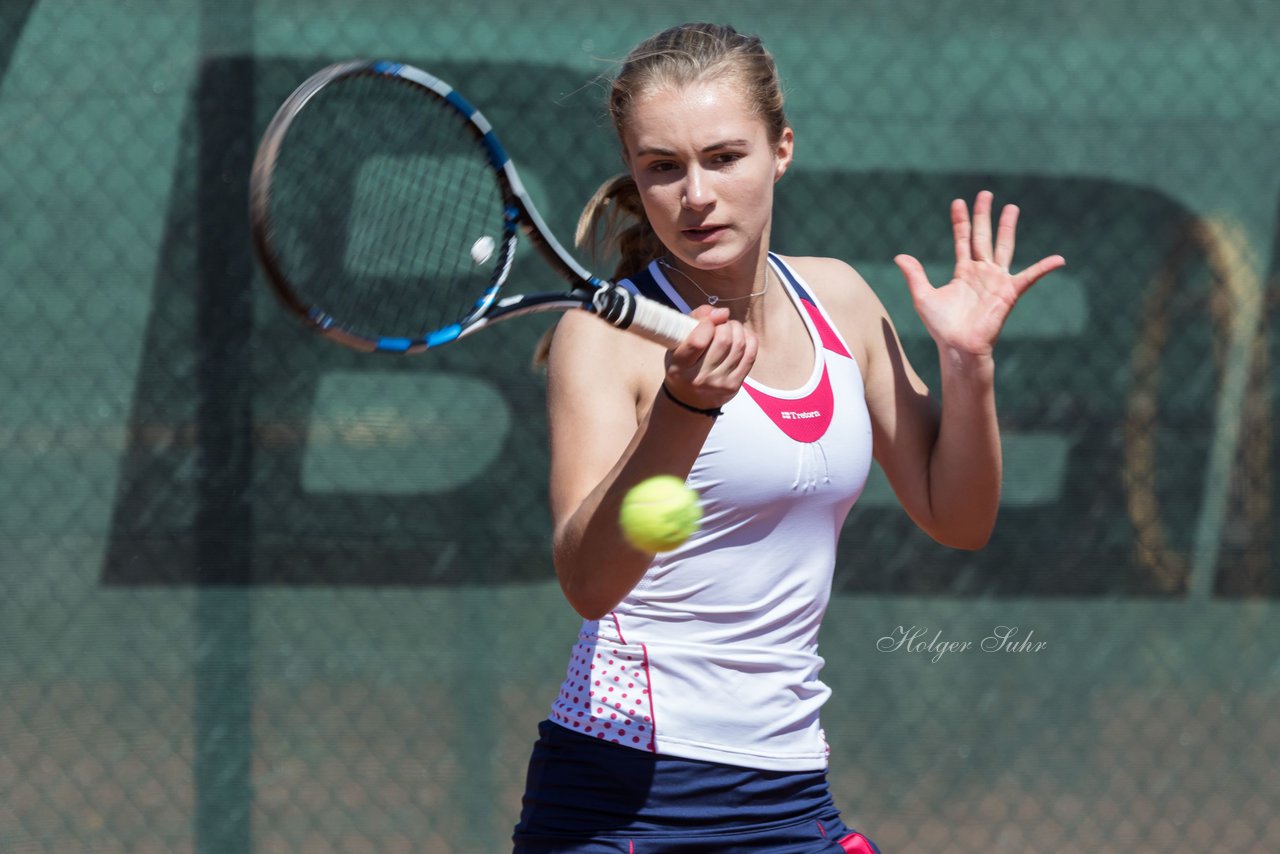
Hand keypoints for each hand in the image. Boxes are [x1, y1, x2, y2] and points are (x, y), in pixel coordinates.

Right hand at [664, 305, 756, 409]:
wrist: (689, 398)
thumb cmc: (682, 364)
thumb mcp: (677, 342)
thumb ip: (695, 319)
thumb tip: (723, 312)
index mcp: (679, 367)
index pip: (698, 341)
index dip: (707, 323)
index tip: (707, 321)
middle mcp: (699, 378)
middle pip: (723, 340)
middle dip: (724, 324)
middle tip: (720, 323)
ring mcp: (719, 384)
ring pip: (739, 345)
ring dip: (737, 329)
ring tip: (729, 328)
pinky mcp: (735, 386)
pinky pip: (751, 355)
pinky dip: (748, 339)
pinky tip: (741, 336)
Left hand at [894, 190, 1064, 357]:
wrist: (958, 346)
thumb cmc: (942, 327)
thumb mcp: (923, 297)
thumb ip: (915, 275)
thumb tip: (899, 256)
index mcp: (963, 272)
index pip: (962, 239)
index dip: (961, 221)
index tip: (958, 201)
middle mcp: (981, 272)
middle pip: (983, 237)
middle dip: (984, 215)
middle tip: (985, 194)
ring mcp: (996, 281)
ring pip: (1003, 247)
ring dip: (1007, 227)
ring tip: (1012, 207)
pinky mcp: (1009, 292)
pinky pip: (1029, 277)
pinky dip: (1044, 268)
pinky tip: (1058, 259)